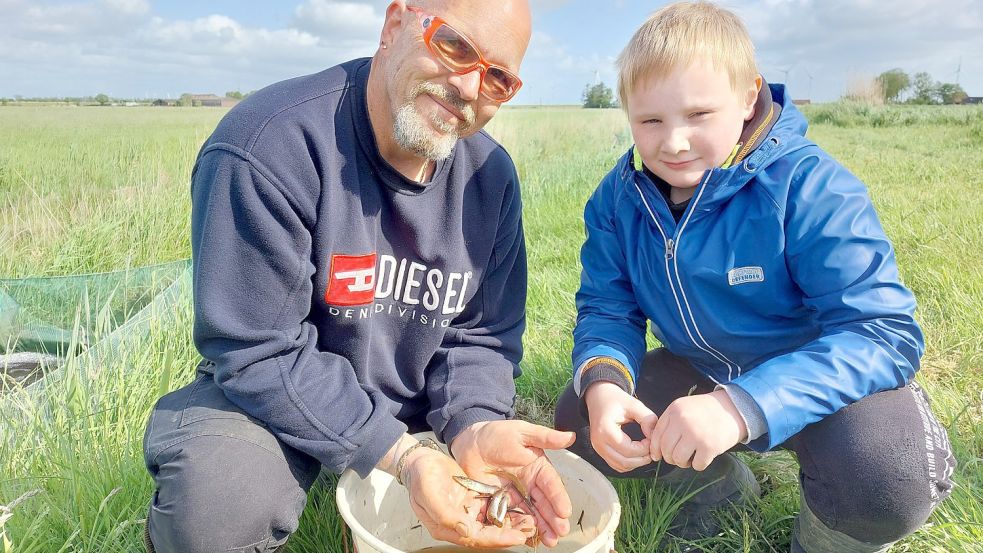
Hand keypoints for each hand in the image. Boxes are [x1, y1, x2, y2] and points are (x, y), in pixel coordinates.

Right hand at [402, 446, 534, 547]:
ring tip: (530, 521)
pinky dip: (506, 509)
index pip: (476, 538)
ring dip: (511, 523)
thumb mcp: (429, 495)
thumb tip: (466, 530)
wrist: (419, 461)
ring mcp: (467, 512)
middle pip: (488, 534)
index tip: (517, 537)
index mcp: (447, 527)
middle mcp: (459, 523)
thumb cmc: (420, 478)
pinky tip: (520, 508)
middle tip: (530, 530)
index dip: (498, 539)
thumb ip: (447, 515)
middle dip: (510, 533)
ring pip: (493, 522)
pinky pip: (492, 508)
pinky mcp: (473, 500)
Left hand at [450, 420, 575, 546]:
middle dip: (553, 519)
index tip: (565, 511)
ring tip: (550, 541)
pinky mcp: (500, 503)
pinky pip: (511, 516)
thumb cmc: (496, 433)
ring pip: (531, 514)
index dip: (558, 498)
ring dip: (541, 528)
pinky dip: (519, 527)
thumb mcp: (522, 432)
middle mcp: (530, 484)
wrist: (469, 442)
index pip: (551, 485)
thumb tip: (571, 436)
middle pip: (544, 504)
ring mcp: (516, 495)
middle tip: (560, 532)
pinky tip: (527, 538)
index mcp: (538, 468)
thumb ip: (545, 437)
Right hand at [584, 381, 657, 472]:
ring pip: (620, 466)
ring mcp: (598, 448)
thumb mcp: (633, 404)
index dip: (645, 448)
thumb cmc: (615, 399)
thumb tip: (654, 436)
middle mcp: (598, 442)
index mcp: (605, 430)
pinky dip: (628, 463)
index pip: (629, 450)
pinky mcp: (600, 451)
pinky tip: (636, 452)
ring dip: (636, 462)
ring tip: (645, 450)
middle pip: (624, 462)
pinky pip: (616, 465)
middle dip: (642, 458)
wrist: (597, 397)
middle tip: (652, 448)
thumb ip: (647, 419)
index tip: (652, 438)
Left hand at [649, 389, 747, 470]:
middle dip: (670, 458)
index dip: (655, 448)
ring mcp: (696, 434)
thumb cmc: (706, 411)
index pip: (657, 434)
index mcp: (674, 410)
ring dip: (683, 463)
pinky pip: (696, 465)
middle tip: (678, 457)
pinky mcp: (709, 447)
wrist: (734, 408)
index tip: (657, 456)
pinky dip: (699, 465)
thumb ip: (670, 422)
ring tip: (690, 457)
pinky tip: (703, 457)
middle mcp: (683, 421)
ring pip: (678, 459)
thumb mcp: (684, 407)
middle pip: (666, 449)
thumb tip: (655, 447)